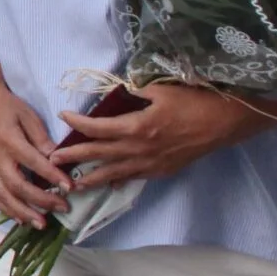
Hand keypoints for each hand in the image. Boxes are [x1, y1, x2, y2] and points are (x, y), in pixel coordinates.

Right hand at [0, 69, 71, 229]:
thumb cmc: (9, 107)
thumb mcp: (28, 115)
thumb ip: (41, 138)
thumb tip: (56, 157)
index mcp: (10, 142)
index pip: (34, 164)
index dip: (53, 177)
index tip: (70, 187)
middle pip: (18, 186)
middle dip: (41, 201)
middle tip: (63, 208)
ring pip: (3, 196)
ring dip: (22, 212)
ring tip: (40, 224)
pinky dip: (5, 209)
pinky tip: (19, 220)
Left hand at [56, 83, 261, 191]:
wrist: (224, 123)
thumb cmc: (193, 101)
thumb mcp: (160, 90)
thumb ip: (135, 92)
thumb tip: (118, 90)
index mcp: (137, 126)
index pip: (98, 128)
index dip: (78, 123)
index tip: (64, 116)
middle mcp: (140, 149)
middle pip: (99, 154)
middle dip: (74, 156)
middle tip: (52, 160)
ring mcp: (151, 164)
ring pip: (114, 173)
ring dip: (91, 177)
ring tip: (71, 184)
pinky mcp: (162, 171)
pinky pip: (134, 177)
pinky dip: (118, 180)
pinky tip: (108, 183)